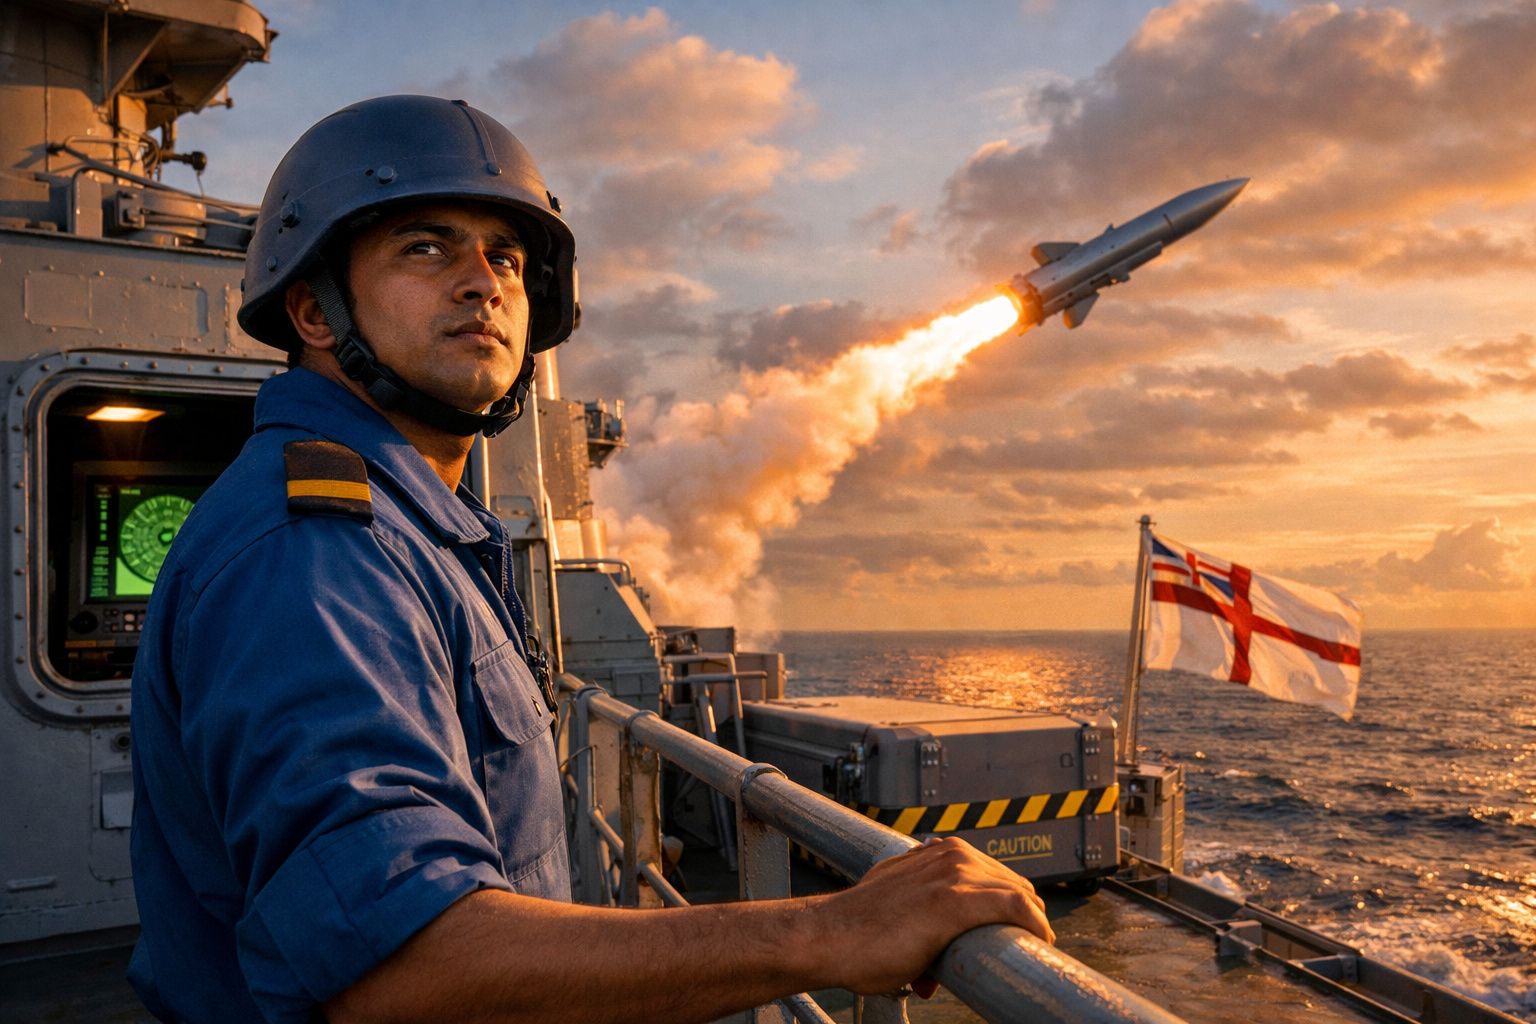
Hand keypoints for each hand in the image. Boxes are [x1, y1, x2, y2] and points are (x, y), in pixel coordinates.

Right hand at [820, 835, 1054, 995]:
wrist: (827, 938)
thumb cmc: (854, 929)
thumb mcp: (894, 900)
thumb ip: (919, 907)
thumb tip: (931, 956)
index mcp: (935, 852)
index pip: (992, 873)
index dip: (1008, 904)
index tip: (1013, 930)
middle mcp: (948, 855)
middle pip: (1011, 882)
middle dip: (1017, 915)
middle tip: (1017, 946)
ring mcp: (953, 875)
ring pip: (1017, 893)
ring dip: (1029, 922)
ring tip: (1029, 949)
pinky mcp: (956, 901)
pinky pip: (1016, 906)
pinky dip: (1035, 923)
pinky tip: (1042, 940)